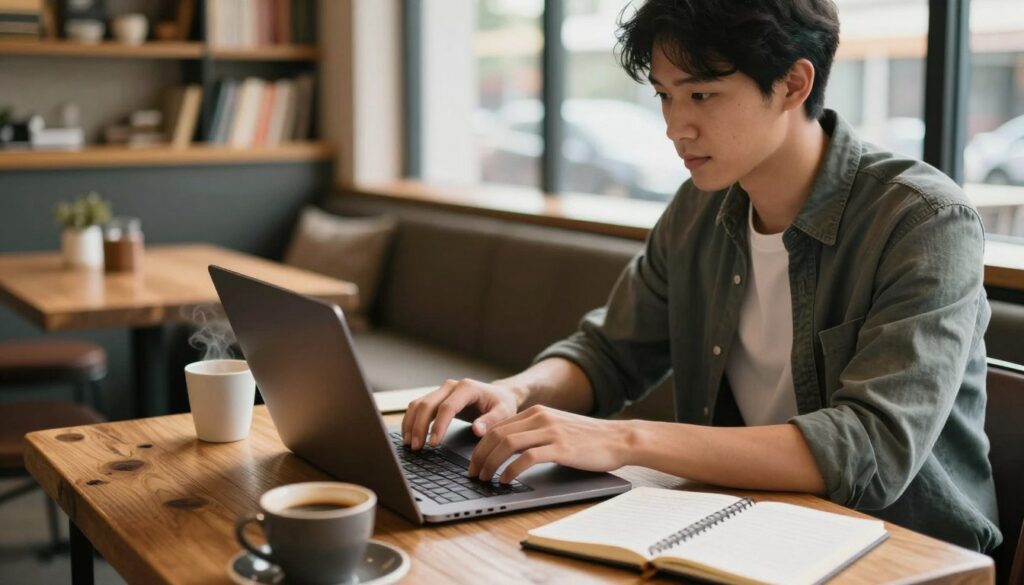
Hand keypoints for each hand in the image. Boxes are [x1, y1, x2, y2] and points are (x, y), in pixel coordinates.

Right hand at [401, 378, 519, 449]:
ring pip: (419, 404)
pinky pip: (418, 406)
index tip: (433, 444)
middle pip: (427, 404)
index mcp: (467, 388)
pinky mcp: (437, 397)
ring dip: (411, 423)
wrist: (499, 394)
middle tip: (416, 447)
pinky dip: (411, 420)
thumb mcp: (504, 412)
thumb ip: (491, 421)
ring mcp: (442, 390)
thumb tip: (477, 430)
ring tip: (410, 444)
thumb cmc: (502, 404)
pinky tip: (409, 435)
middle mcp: (451, 386)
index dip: (438, 426)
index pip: (447, 407)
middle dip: (419, 426)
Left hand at [468, 405, 631, 483]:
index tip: (474, 462)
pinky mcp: (560, 448)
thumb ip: (536, 433)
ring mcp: (550, 431)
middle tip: (473, 473)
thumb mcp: (558, 428)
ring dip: (490, 463)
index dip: (480, 445)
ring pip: (507, 444)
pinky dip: (510, 470)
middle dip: (479, 455)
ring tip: (484, 478)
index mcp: (537, 412)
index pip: (498, 426)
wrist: (620, 438)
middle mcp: (540, 418)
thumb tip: (510, 451)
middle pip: (496, 434)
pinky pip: (526, 458)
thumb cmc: (590, 439)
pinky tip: (505, 480)